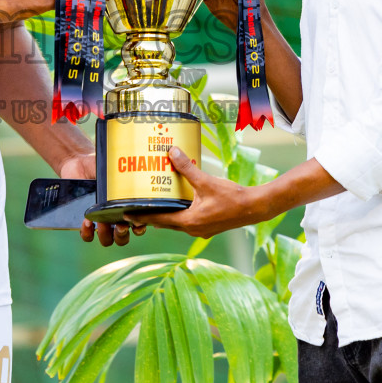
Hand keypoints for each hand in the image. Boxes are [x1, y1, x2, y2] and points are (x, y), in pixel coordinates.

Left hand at [60, 151, 144, 246]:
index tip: (138, 224)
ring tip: (101, 223)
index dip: (140, 228)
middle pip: (123, 238)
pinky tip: (87, 222)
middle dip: (123, 235)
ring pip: (107, 240)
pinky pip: (88, 236)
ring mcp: (101, 222)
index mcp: (128, 208)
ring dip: (106, 235)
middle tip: (120, 225)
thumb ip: (125, 177)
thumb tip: (135, 176)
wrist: (80, 164)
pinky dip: (88, 233)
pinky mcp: (85, 223)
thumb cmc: (103, 166)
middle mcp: (116, 219)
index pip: (139, 225)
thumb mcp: (116, 170)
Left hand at [127, 146, 267, 238]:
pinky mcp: (207, 227)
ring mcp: (200, 230)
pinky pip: (187, 222)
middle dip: (150, 217)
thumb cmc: (231, 197)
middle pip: (165, 224)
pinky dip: (178, 215)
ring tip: (152, 206)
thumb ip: (187, 167)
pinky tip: (177, 205)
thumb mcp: (206, 181)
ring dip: (164, 216)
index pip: (159, 220)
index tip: (127, 215)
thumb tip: (171, 152)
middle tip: (134, 210)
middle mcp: (192, 230)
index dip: (142, 217)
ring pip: (176, 224)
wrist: (254, 208)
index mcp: (189, 222)